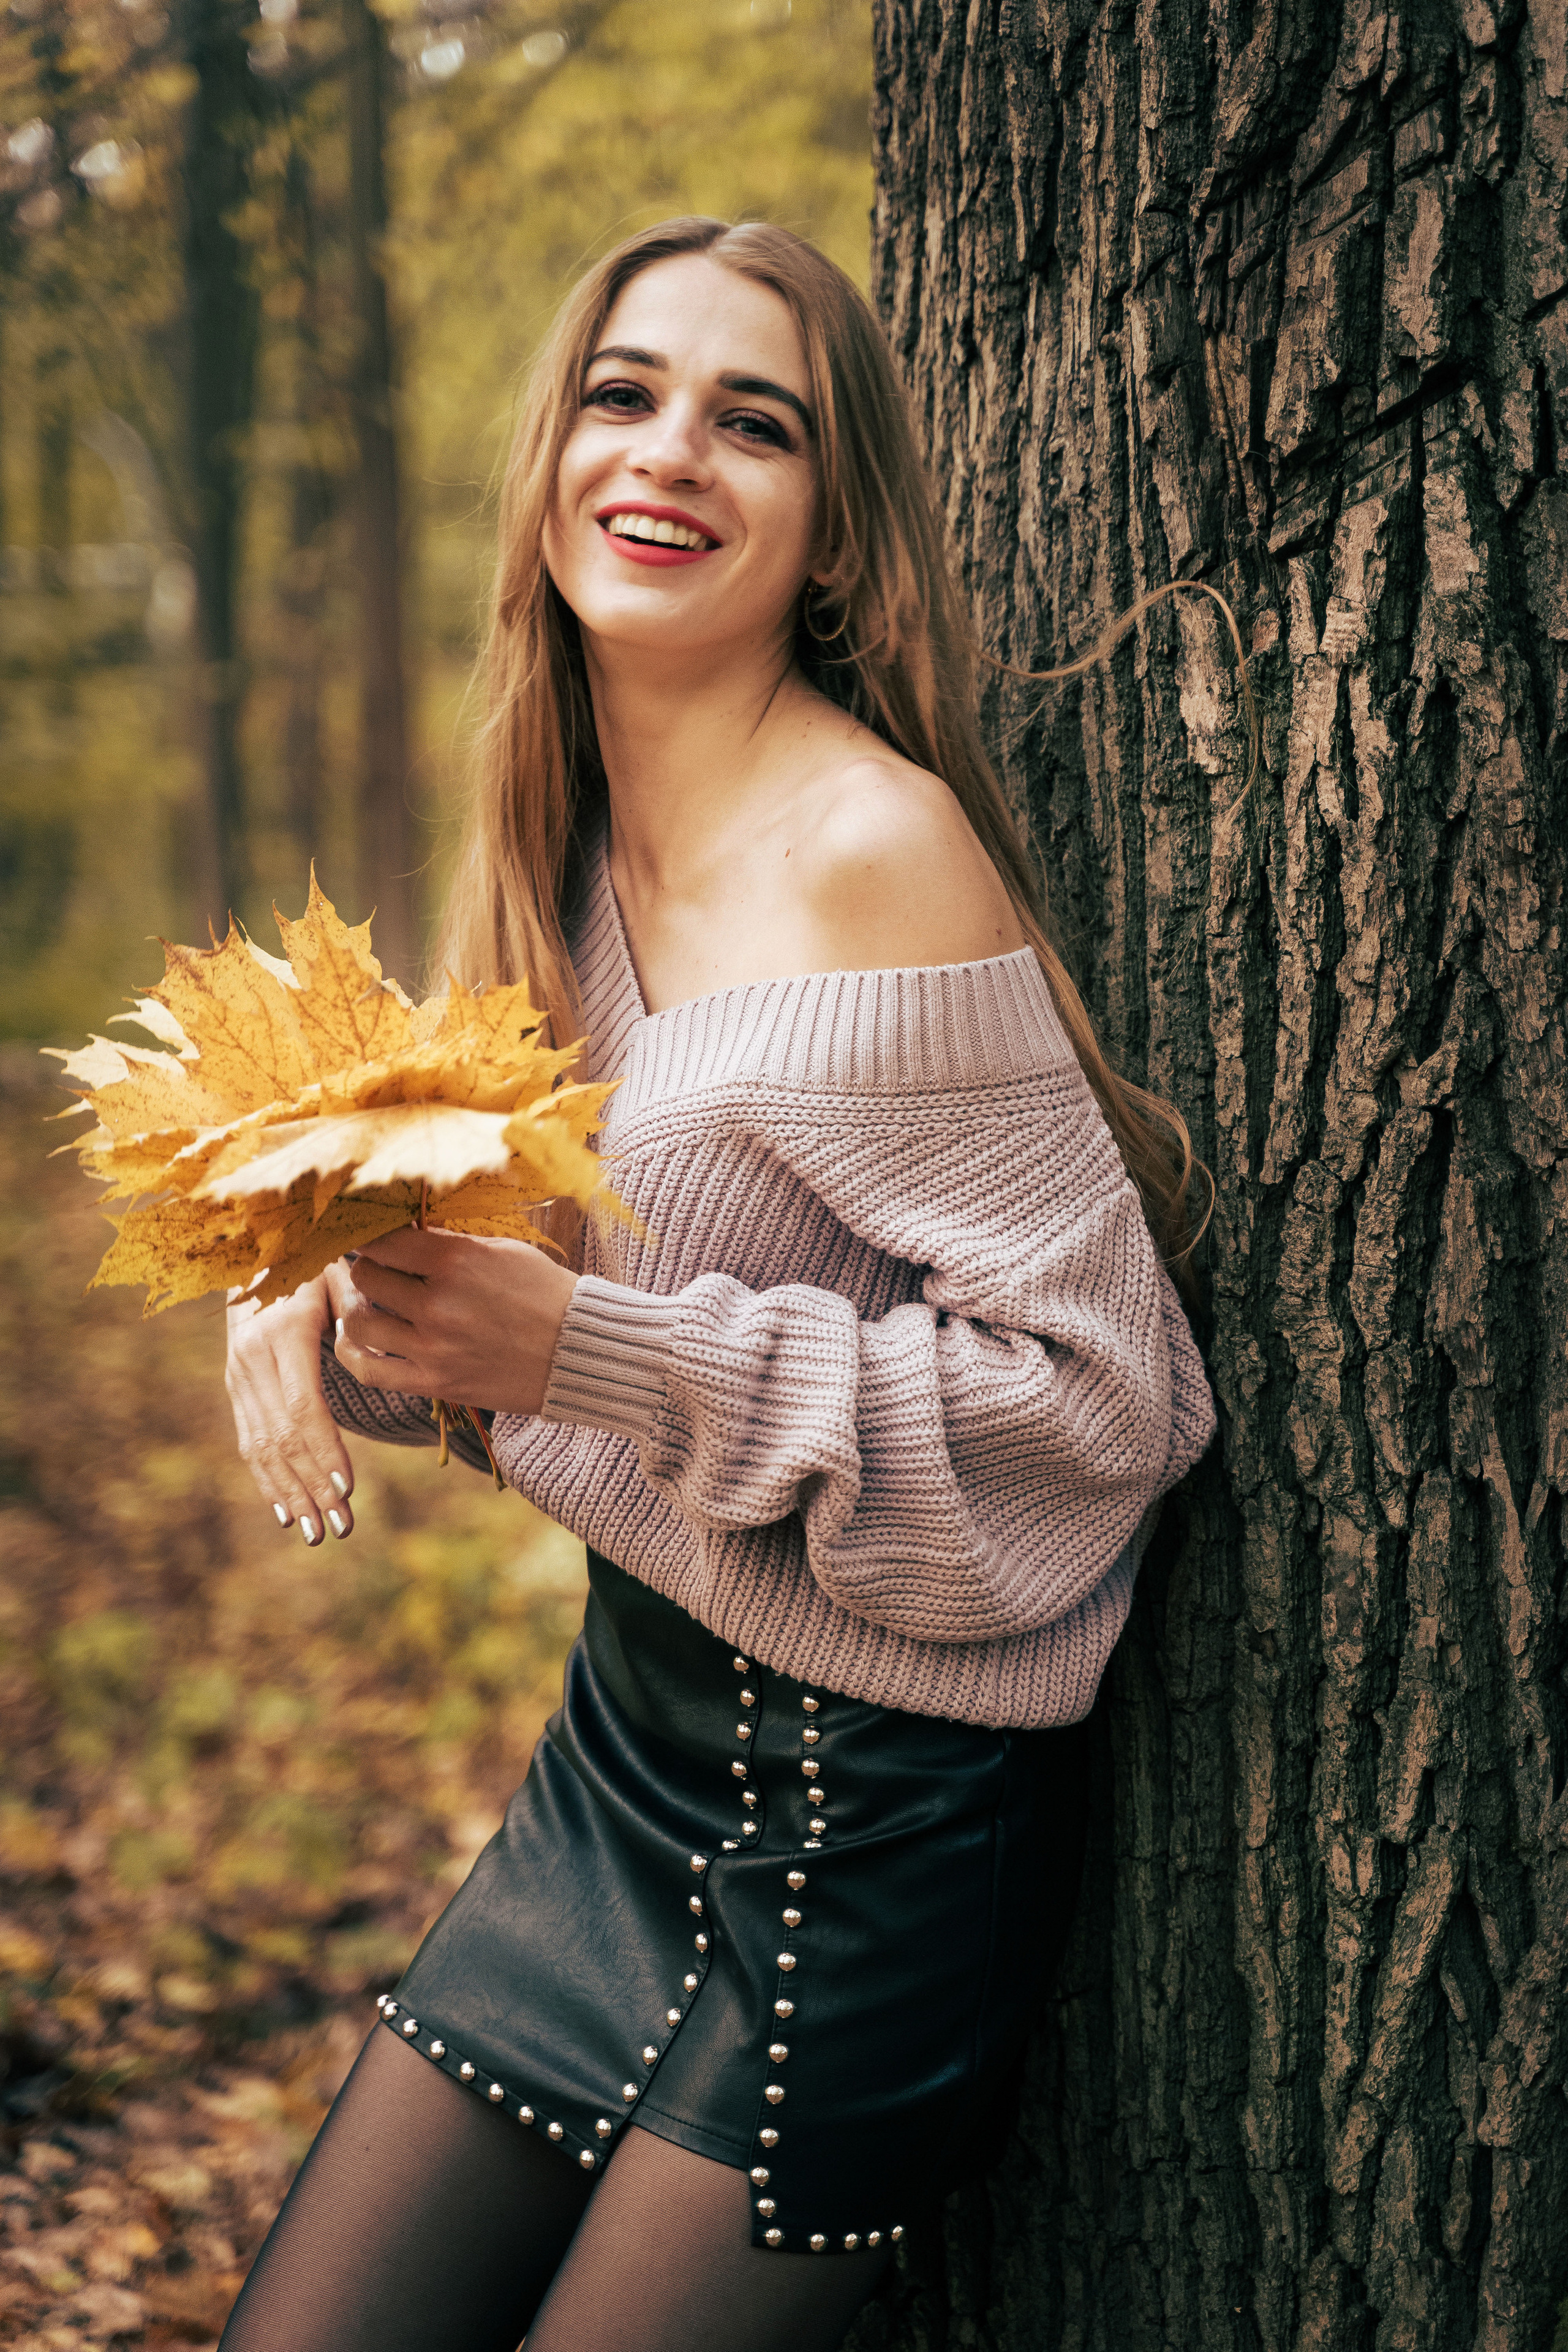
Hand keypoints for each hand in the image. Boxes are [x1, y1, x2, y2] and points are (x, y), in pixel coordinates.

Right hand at [226, 1264, 357, 1546]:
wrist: (257, 1246)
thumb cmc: (314, 1256)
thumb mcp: (340, 1268)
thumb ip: (360, 1302)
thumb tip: (375, 1335)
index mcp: (284, 1332)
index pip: (302, 1406)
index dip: (324, 1450)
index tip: (347, 1489)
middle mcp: (252, 1357)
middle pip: (281, 1437)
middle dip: (311, 1487)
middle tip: (341, 1528)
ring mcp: (237, 1373)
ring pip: (261, 1446)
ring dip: (290, 1494)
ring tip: (318, 1533)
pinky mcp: (234, 1384)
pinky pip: (248, 1440)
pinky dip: (267, 1480)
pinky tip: (285, 1512)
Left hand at [335, 1227, 577, 1418]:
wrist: (579, 1350)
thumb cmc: (545, 1292)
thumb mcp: (502, 1250)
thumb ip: (449, 1242)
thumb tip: (401, 1231)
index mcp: (457, 1260)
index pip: (382, 1238)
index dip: (368, 1234)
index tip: (368, 1234)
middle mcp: (439, 1303)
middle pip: (366, 1277)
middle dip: (369, 1268)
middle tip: (377, 1268)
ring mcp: (435, 1347)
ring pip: (359, 1323)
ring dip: (357, 1309)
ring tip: (367, 1302)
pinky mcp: (436, 1383)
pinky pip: (369, 1372)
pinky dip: (351, 1355)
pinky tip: (354, 1341)